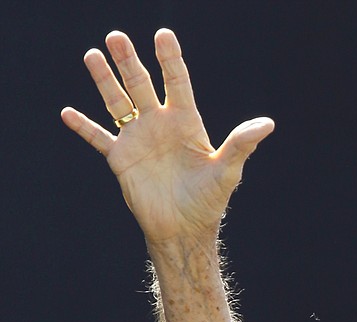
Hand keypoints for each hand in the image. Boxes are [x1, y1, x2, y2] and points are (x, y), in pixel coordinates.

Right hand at [60, 29, 273, 246]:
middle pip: (141, 85)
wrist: (185, 229)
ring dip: (104, 80)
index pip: (177, 83)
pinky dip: (83, 127)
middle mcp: (160, 124)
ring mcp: (138, 139)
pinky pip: (98, 138)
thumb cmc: (209, 200)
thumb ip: (242, 144)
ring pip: (117, 102)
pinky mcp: (121, 159)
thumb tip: (268, 124)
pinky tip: (67, 113)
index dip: (170, 60)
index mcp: (186, 122)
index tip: (163, 36)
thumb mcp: (227, 171)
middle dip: (129, 61)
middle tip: (117, 36)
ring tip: (92, 55)